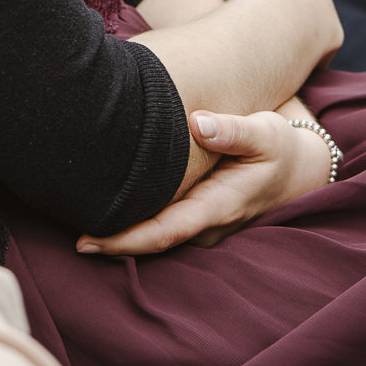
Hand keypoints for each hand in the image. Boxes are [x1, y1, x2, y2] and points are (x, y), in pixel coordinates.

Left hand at [76, 109, 331, 255]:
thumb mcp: (265, 132)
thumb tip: (200, 124)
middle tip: (64, 228)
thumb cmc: (279, 146)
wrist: (301, 168)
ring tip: (74, 216)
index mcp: (219, 206)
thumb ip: (233, 130)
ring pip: (155, 236)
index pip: (164, 231)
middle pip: (151, 240)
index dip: (125, 240)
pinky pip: (162, 225)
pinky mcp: (199, 217)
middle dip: (111, 239)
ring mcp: (204, 225)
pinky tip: (107, 208)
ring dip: (120, 231)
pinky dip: (135, 222)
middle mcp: (208, 225)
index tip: (87, 241)